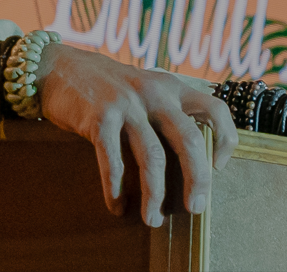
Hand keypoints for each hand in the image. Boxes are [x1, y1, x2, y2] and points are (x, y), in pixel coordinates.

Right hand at [35, 45, 237, 226]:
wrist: (60, 66)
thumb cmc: (109, 87)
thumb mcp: (146, 88)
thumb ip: (168, 112)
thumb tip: (190, 164)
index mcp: (172, 87)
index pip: (215, 109)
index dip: (226, 139)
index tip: (219, 167)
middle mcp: (154, 94)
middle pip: (188, 140)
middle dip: (197, 180)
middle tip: (195, 208)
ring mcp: (126, 105)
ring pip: (152, 157)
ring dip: (154, 195)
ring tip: (152, 219)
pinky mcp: (99, 117)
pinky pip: (113, 161)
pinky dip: (116, 188)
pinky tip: (117, 206)